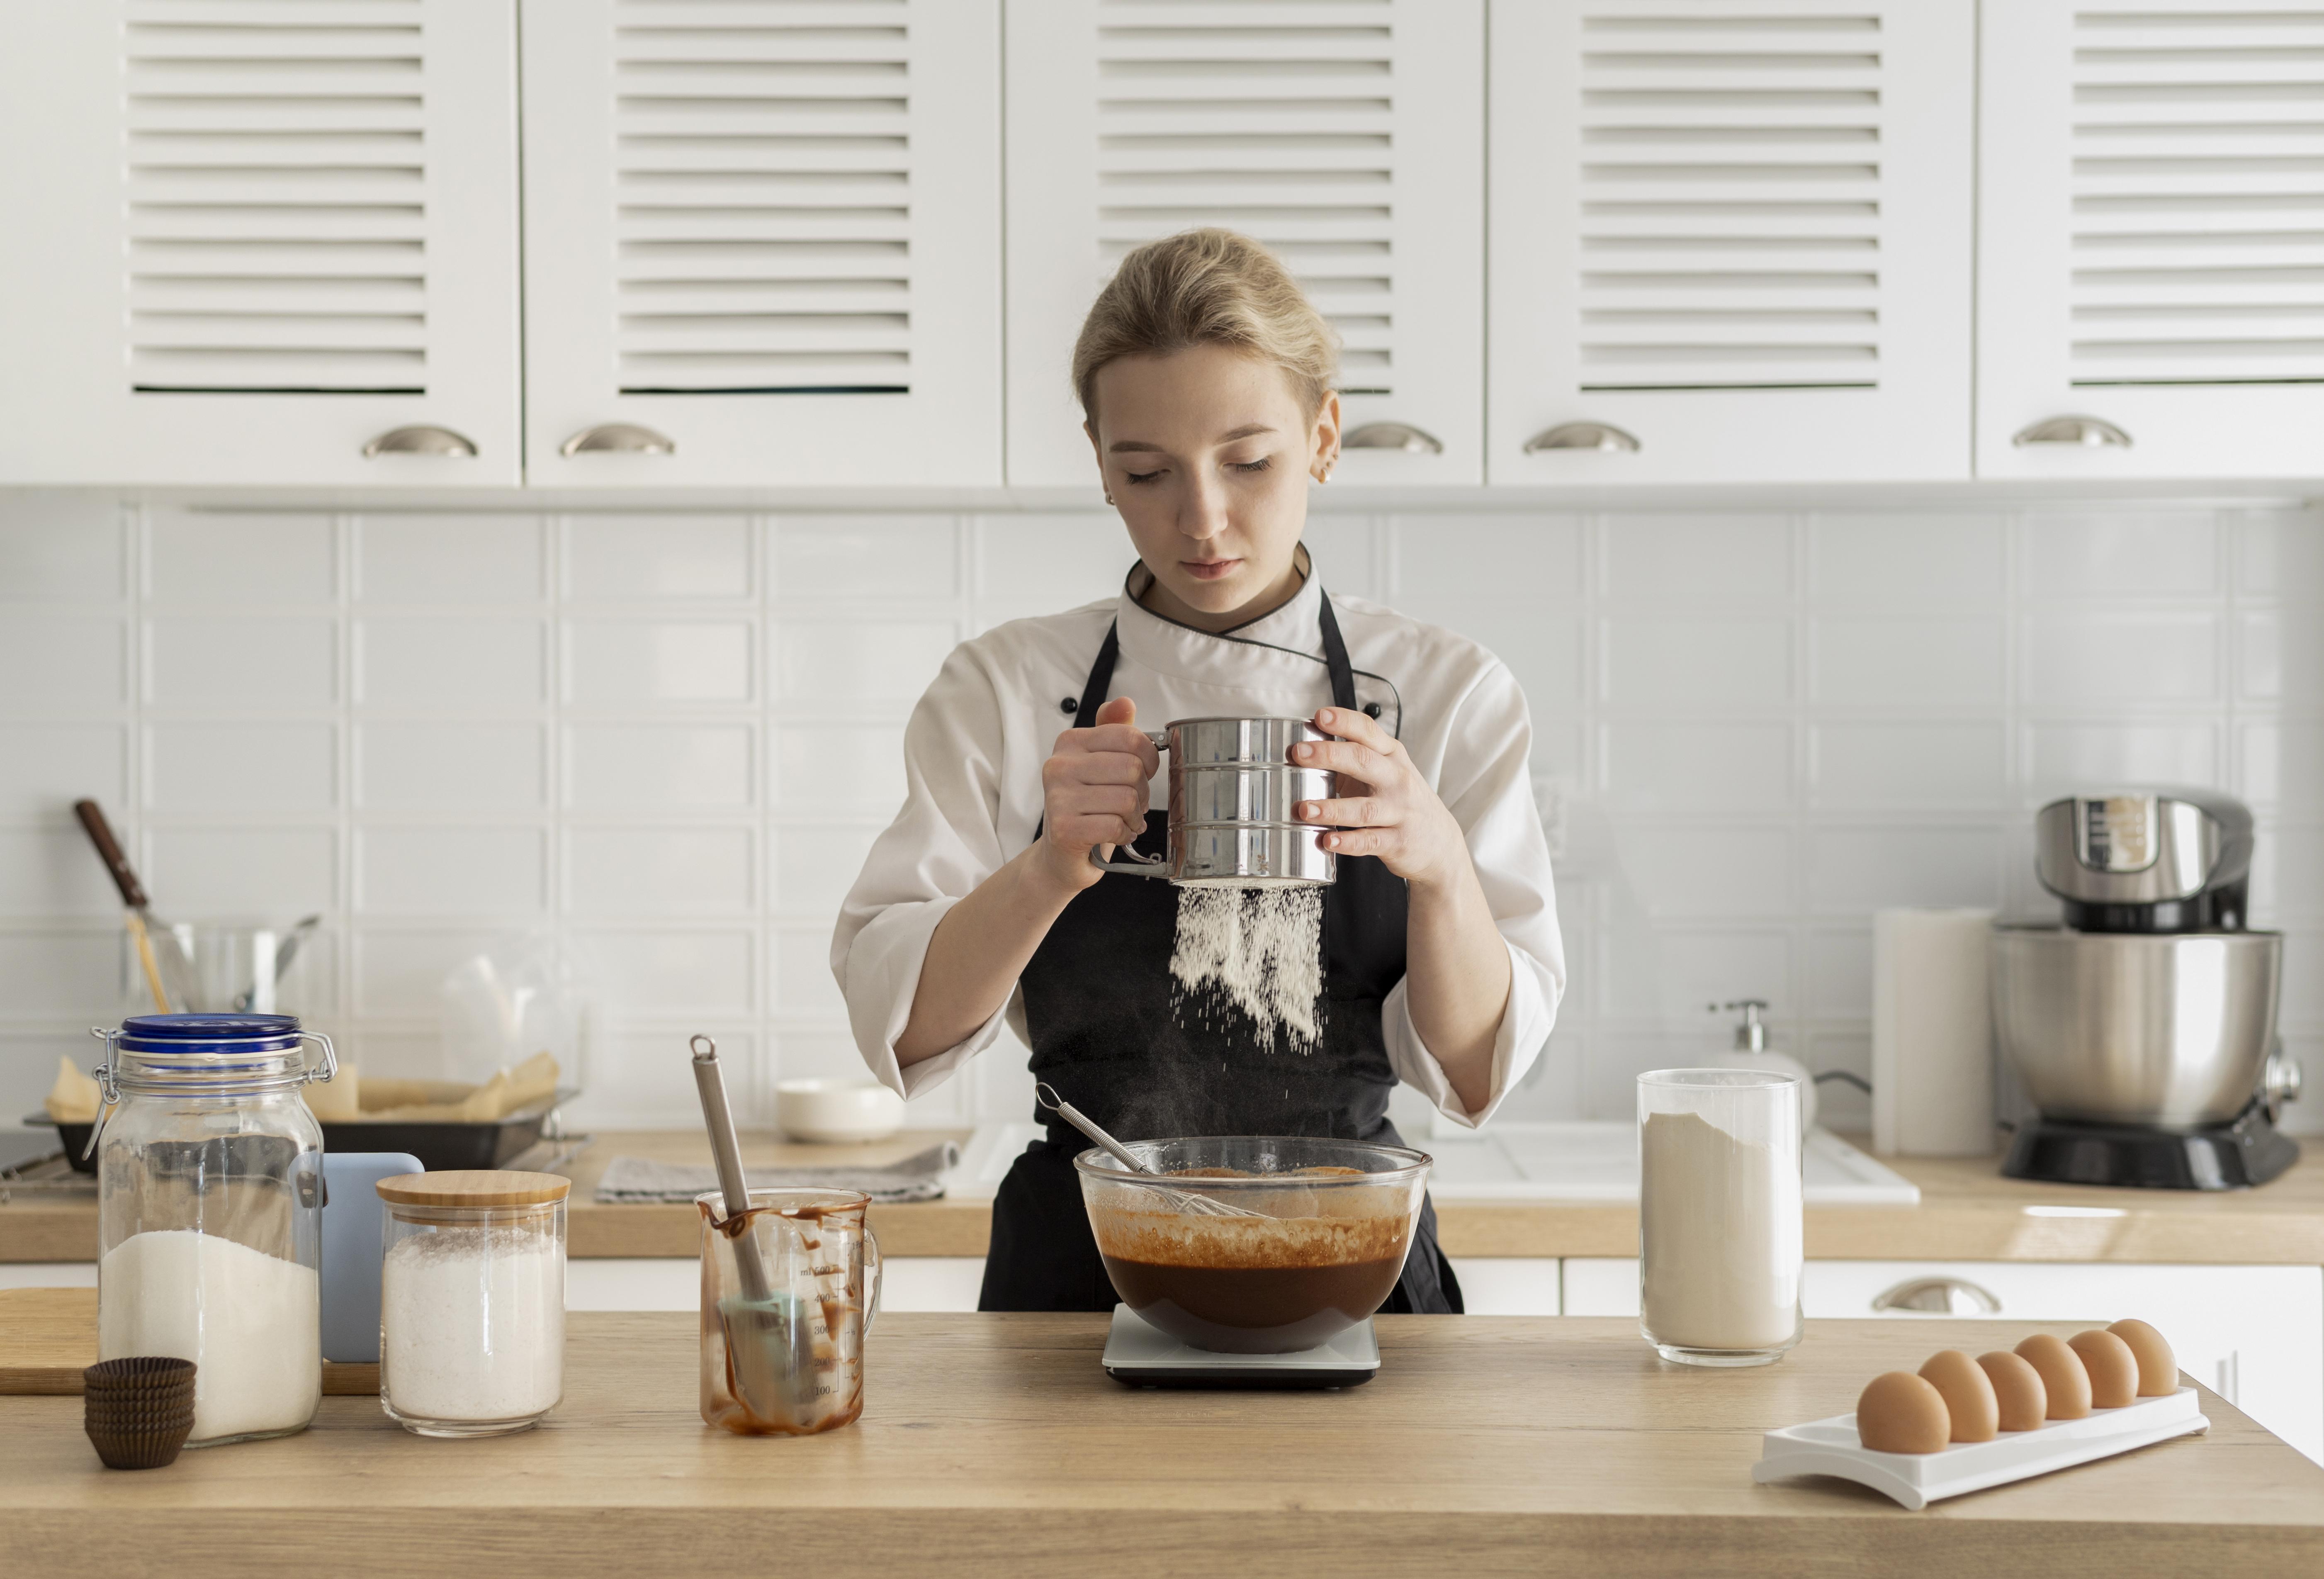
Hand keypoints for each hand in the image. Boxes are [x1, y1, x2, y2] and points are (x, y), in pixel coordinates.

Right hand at [1033, 696, 1159, 895]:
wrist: (1062, 854)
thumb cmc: (1088, 806)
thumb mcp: (1103, 763)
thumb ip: (1115, 731)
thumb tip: (1124, 702)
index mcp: (1070, 742)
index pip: (1130, 737)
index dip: (1149, 758)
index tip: (1143, 773)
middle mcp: (1059, 765)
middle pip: (1132, 769)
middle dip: (1143, 792)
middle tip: (1133, 803)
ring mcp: (1058, 797)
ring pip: (1127, 799)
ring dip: (1135, 816)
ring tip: (1124, 819)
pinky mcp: (1063, 828)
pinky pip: (1115, 825)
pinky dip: (1125, 833)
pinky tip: (1116, 834)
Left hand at [1291, 707, 1469, 889]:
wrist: (1440, 841)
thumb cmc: (1401, 800)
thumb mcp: (1385, 771)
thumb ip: (1353, 759)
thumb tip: (1306, 747)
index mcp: (1391, 756)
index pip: (1368, 731)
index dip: (1344, 721)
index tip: (1320, 716)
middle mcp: (1397, 779)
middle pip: (1363, 761)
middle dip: (1329, 755)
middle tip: (1299, 753)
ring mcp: (1399, 811)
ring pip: (1364, 807)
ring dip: (1332, 808)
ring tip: (1305, 808)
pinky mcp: (1398, 842)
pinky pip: (1370, 841)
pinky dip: (1348, 842)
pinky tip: (1327, 841)